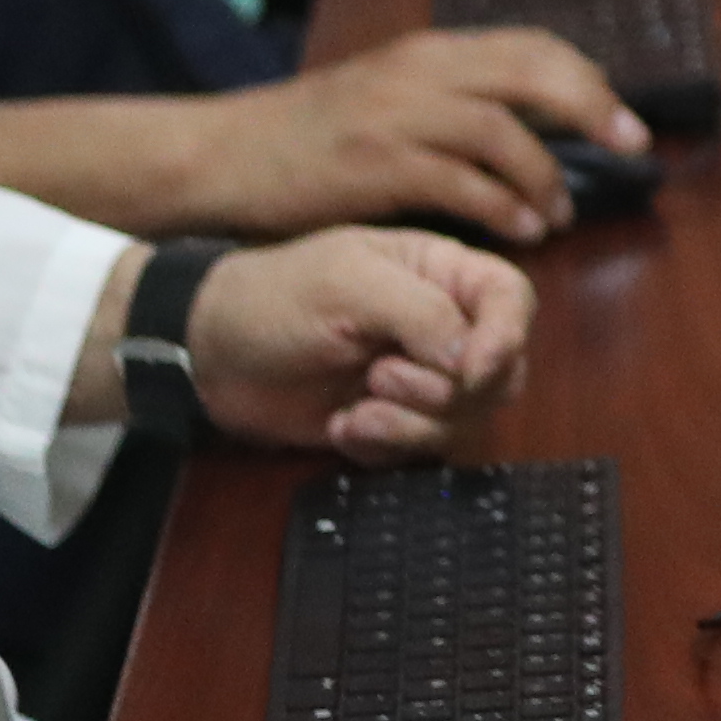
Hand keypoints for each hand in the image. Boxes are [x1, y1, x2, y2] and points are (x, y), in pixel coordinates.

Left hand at [183, 223, 536, 456]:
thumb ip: (421, 312)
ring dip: (414, 424)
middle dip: (447, 390)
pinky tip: (342, 427)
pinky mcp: (393, 422)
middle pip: (501, 371)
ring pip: (467, 417)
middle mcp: (441, 324)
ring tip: (357, 410)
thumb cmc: (275, 299)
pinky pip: (423, 449)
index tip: (472, 368)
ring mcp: (418, 377)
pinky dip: (387, 445)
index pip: (512, 299)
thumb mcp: (348, 285)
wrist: (209, 353)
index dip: (507, 336)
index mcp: (439, 271)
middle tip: (382, 378)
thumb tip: (476, 359)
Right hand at [191, 31, 643, 242]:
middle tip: (630, 149)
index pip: (533, 46)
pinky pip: (460, 182)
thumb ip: (451, 99)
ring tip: (560, 213)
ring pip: (502, 130)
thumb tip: (531, 125)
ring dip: (546, 174)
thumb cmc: (312, 138)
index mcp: (429, 53)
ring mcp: (396, 115)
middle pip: (533, 72)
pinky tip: (522, 230)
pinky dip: (503, 206)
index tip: (625, 122)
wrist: (226, 156)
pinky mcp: (375, 165)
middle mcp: (420, 72)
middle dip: (593, 108)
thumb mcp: (388, 96)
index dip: (588, 81)